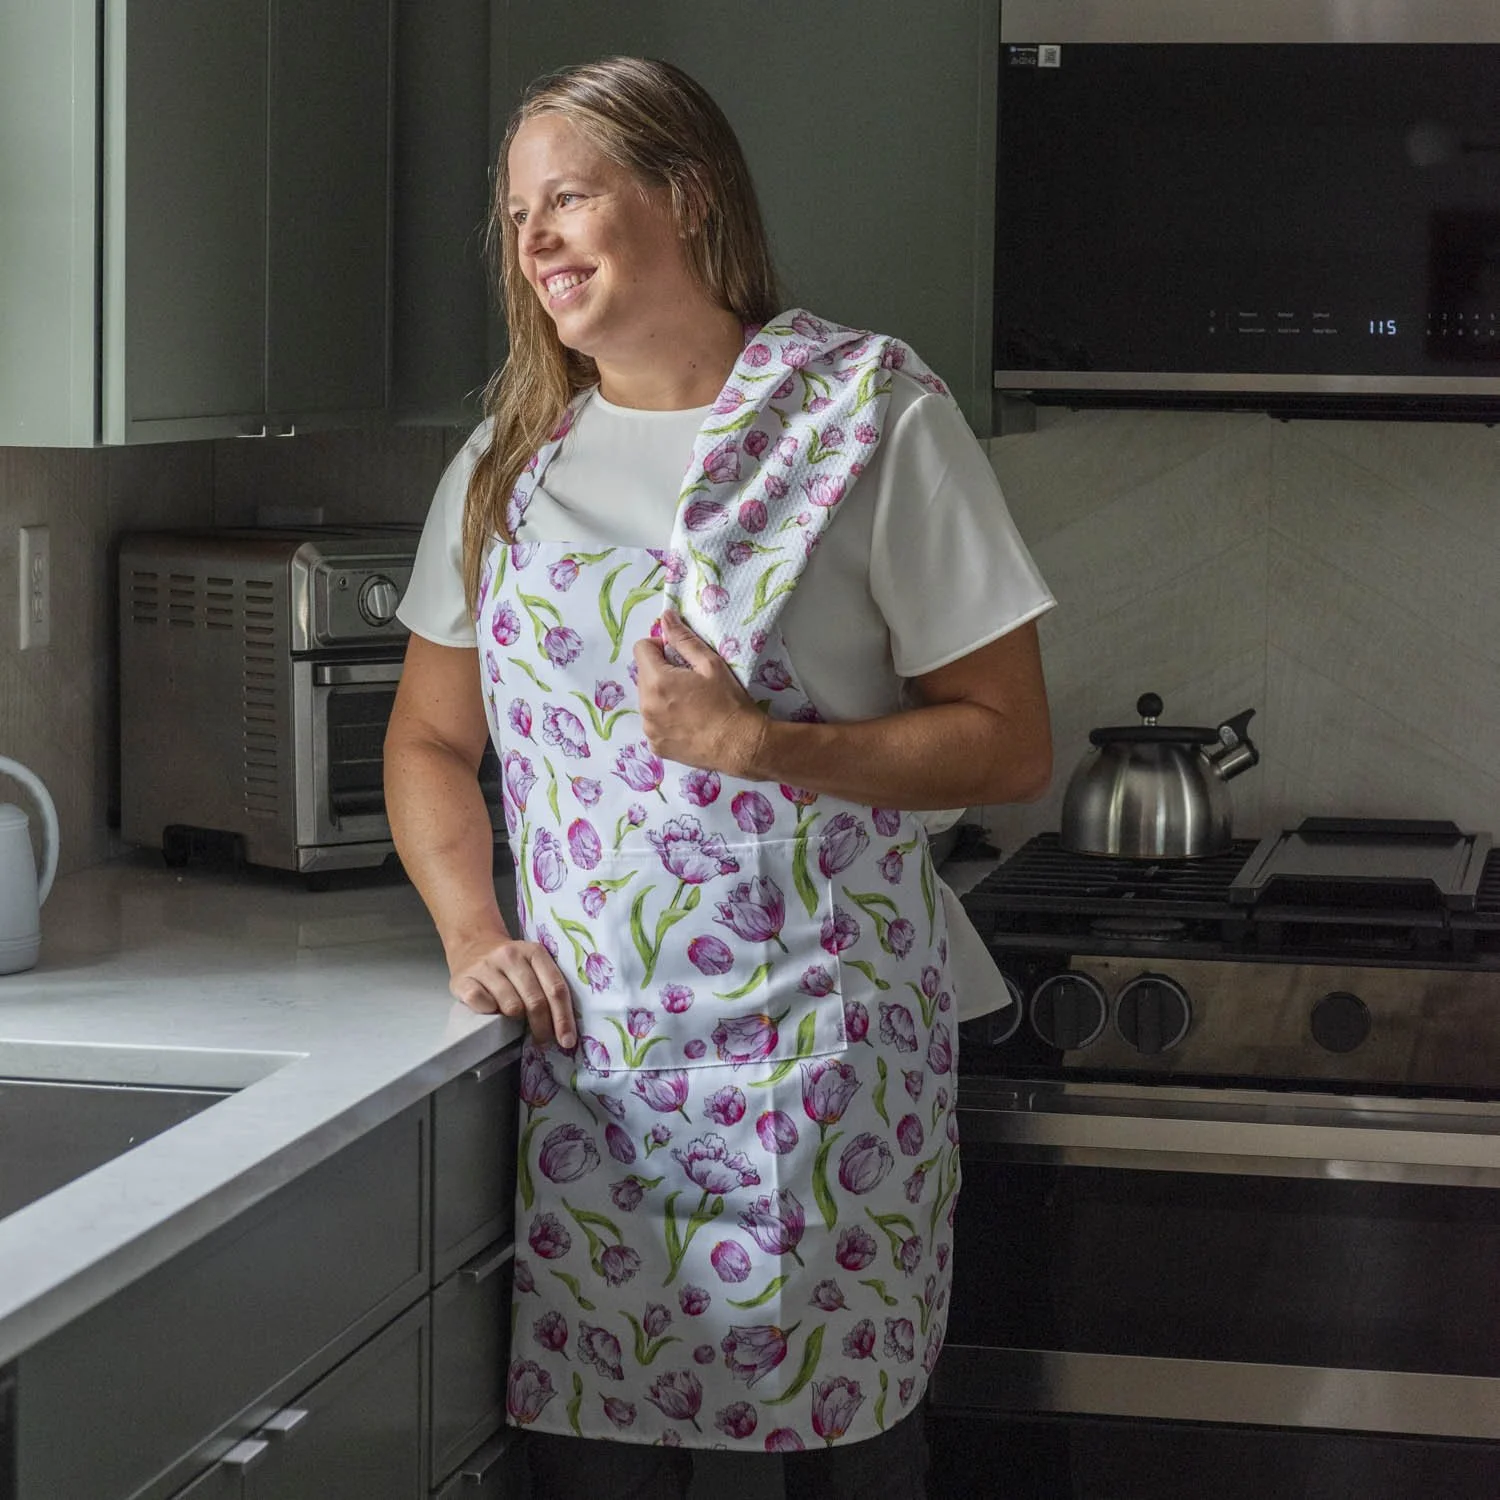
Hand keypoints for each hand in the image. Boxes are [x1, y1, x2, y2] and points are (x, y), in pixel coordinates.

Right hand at [448, 937, 575, 1047]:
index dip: (563, 1018)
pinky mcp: (464, 979)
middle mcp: (511, 956)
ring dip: (515, 1020)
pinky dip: (490, 1013)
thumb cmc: (510, 963)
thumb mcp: (534, 964)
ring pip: (511, 1006)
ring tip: (513, 1019)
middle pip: (535, 1001)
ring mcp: (486, 966)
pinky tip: (491, 1010)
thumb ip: (549, 986)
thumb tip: (564, 1028)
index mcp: (535, 952)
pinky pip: (482, 1005)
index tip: (567, 1040)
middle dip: (542, 1027)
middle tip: (542, 1039)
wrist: (474, 944)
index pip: (556, 989)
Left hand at [633, 609, 764, 775]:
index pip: (641, 648)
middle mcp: (645, 706)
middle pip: (643, 676)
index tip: (679, 658)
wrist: (741, 746)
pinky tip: (687, 724)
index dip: (660, 648)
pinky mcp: (656, 746)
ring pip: (647, 700)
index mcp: (657, 681)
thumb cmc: (729, 702)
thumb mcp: (710, 664)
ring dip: (661, 697)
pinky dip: (665, 720)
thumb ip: (683, 639)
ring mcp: (649, 729)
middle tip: (689, 683)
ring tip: (689, 705)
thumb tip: (665, 617)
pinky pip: (653, 724)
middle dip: (661, 673)